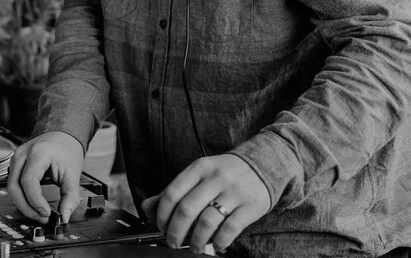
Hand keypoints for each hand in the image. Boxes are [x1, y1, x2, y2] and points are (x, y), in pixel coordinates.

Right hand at [6, 131, 83, 223]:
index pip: (29, 180)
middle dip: (27, 207)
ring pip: (11, 187)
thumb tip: (64, 216)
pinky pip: (13, 184)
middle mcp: (23, 153)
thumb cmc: (67, 149)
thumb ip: (70, 196)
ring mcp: (16, 158)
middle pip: (14, 186)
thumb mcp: (73, 173)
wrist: (63, 135)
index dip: (35, 200)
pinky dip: (22, 197)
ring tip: (39, 212)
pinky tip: (33, 204)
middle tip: (42, 217)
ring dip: (23, 204)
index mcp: (39, 152)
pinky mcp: (15, 164)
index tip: (46, 212)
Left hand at [142, 153, 270, 254]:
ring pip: (207, 222)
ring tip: (195, 246)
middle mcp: (216, 178)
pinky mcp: (250, 206)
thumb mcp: (199, 174)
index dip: (162, 215)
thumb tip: (147, 207)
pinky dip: (219, 242)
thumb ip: (174, 190)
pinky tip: (217, 244)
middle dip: (175, 232)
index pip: (172, 193)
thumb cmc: (224, 173)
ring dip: (197, 241)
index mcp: (200, 168)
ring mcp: (234, 191)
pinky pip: (230, 229)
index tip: (161, 227)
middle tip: (173, 242)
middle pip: (187, 209)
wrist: (263, 163)